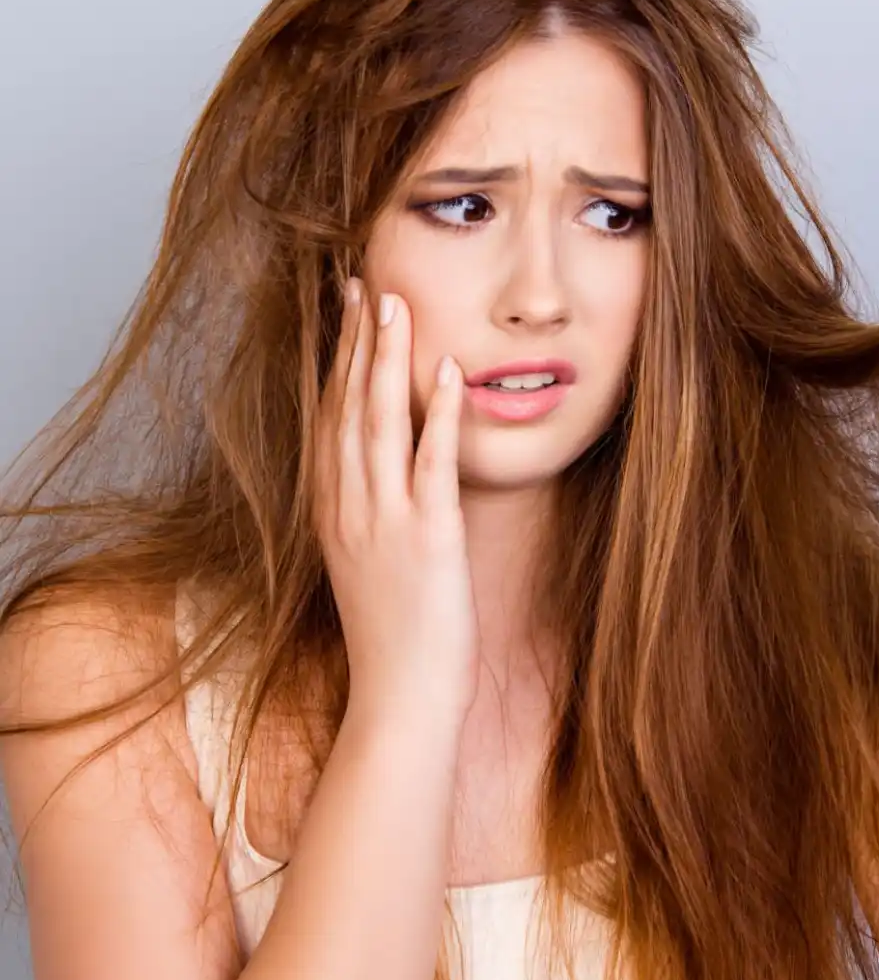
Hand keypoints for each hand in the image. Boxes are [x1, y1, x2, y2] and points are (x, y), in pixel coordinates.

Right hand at [311, 277, 479, 721]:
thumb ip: (367, 508)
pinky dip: (439, 416)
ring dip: (387, 360)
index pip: (329, 418)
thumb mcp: (366, 559)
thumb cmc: (393, 632)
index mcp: (333, 510)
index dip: (336, 358)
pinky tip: (448, 373)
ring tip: (395, 304)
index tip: (345, 309)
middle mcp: (349, 507)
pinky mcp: (429, 539)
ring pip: (379, 424)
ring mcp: (385, 522)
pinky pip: (432, 466)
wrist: (401, 697)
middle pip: (346, 407)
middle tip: (363, 282)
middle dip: (355, 340)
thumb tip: (380, 466)